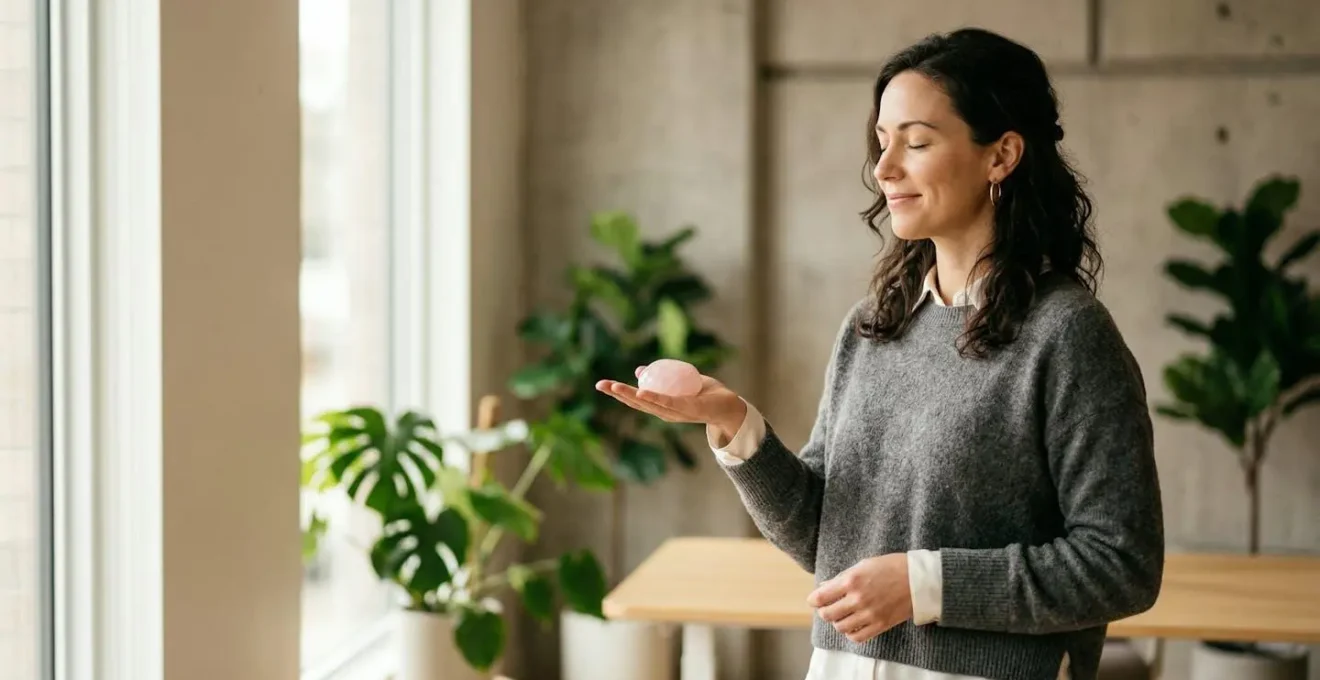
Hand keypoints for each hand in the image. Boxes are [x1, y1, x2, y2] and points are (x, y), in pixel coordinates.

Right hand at [595, 366, 746, 440]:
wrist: (729, 406)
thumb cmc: (704, 394)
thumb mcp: (680, 381)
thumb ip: (661, 376)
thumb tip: (640, 370)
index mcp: (661, 407)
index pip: (636, 399)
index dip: (618, 392)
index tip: (602, 384)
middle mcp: (665, 413)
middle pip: (637, 403)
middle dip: (618, 394)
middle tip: (600, 384)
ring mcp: (675, 413)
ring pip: (649, 404)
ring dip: (630, 395)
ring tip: (614, 387)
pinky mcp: (688, 409)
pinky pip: (668, 402)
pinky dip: (654, 397)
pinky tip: (641, 391)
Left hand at [807, 553, 912, 642]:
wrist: (919, 579)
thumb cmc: (892, 567)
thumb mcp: (864, 564)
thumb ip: (842, 577)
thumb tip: (825, 587)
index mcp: (851, 580)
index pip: (821, 597)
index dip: (814, 600)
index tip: (815, 600)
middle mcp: (857, 599)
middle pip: (827, 614)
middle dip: (824, 611)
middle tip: (828, 607)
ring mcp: (869, 614)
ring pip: (840, 627)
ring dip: (837, 622)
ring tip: (842, 616)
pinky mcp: (880, 625)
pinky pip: (857, 637)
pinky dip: (851, 633)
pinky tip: (853, 625)